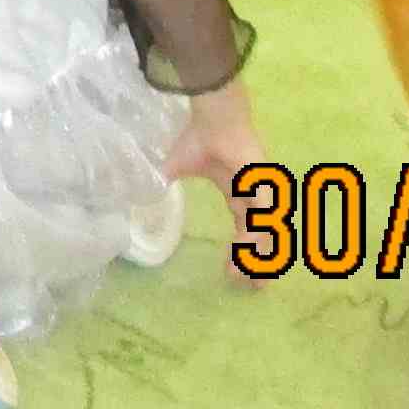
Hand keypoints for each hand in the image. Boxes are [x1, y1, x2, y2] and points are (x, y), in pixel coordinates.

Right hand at [162, 84, 282, 285]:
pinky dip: (258, 241)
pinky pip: (266, 223)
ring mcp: (264, 194)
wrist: (214, 119)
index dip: (241, 250)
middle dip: (256, 263)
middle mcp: (255, 196)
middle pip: (261, 238)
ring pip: (266, 236)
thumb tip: (140, 197)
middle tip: (250, 289)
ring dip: (255, 258)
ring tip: (241, 278)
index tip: (230, 271)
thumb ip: (163, 182)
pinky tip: (246, 255)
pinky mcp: (267, 191)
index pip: (245, 227)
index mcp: (238, 191)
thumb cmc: (198, 138)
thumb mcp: (175, 167)